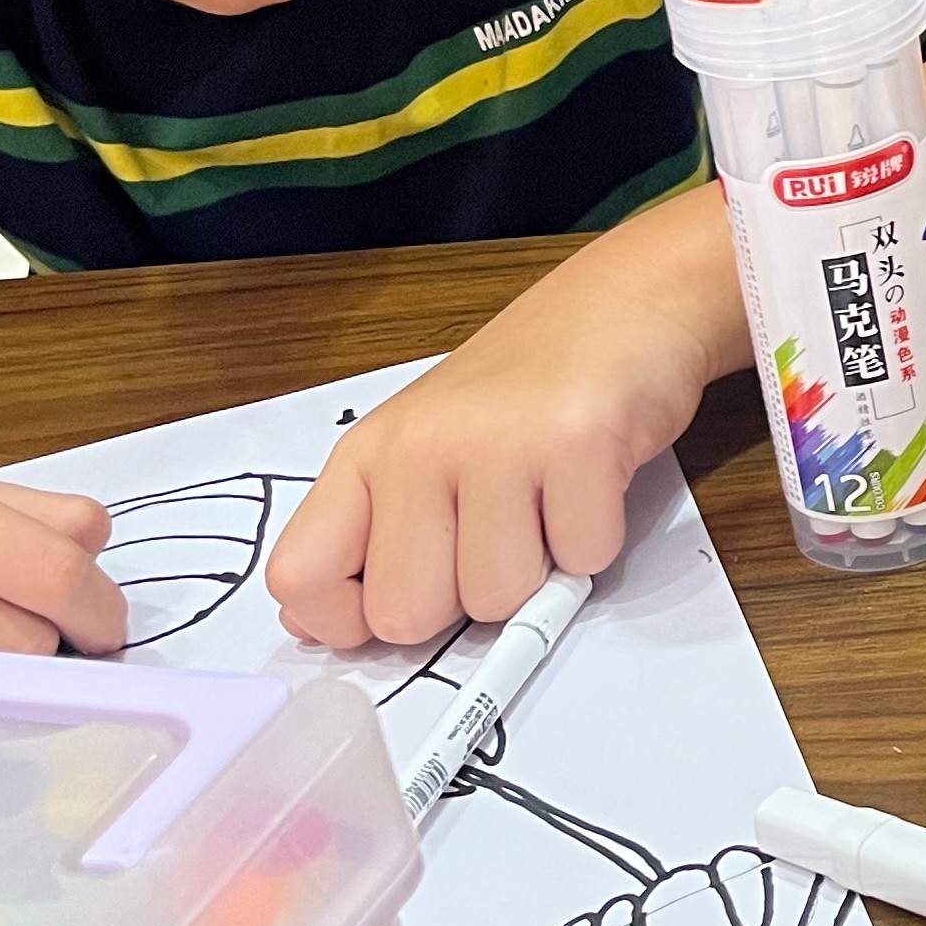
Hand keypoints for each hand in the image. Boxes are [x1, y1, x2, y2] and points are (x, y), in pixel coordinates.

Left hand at [270, 267, 721, 648]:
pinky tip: (591, 482)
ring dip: (538, 572)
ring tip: (548, 499)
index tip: (402, 600)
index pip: (299, 577)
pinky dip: (595, 539)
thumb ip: (373, 534)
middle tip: (497, 535)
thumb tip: (315, 624)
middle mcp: (417, 445)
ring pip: (497, 601)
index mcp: (366, 453)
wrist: (626, 301)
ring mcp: (496, 443)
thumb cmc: (525, 388)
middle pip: (404, 615)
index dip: (347, 621)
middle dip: (462, 603)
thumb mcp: (424, 448)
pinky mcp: (578, 445)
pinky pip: (581, 562)